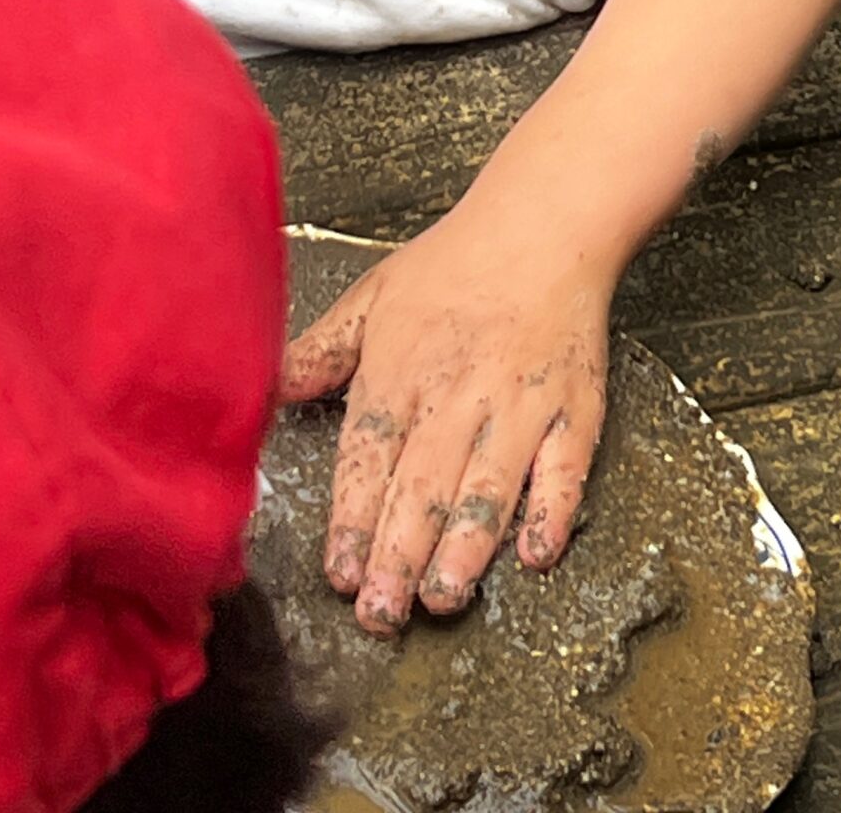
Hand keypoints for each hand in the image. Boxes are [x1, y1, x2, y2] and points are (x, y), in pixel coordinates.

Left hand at [279, 197, 614, 636]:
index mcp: (401, 370)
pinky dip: (552, 513)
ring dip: (465, 549)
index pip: (369, 456)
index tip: (340, 573)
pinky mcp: (574, 410)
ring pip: (488, 488)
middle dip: (399, 555)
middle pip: (424, 485)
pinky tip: (535, 555)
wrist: (543, 227)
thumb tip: (266, 389)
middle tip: (380, 614)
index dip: (353, 519)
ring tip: (441, 599)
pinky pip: (565, 470)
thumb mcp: (373, 297)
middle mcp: (459, 395)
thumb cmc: (452, 265)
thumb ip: (321, 352)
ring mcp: (520, 405)